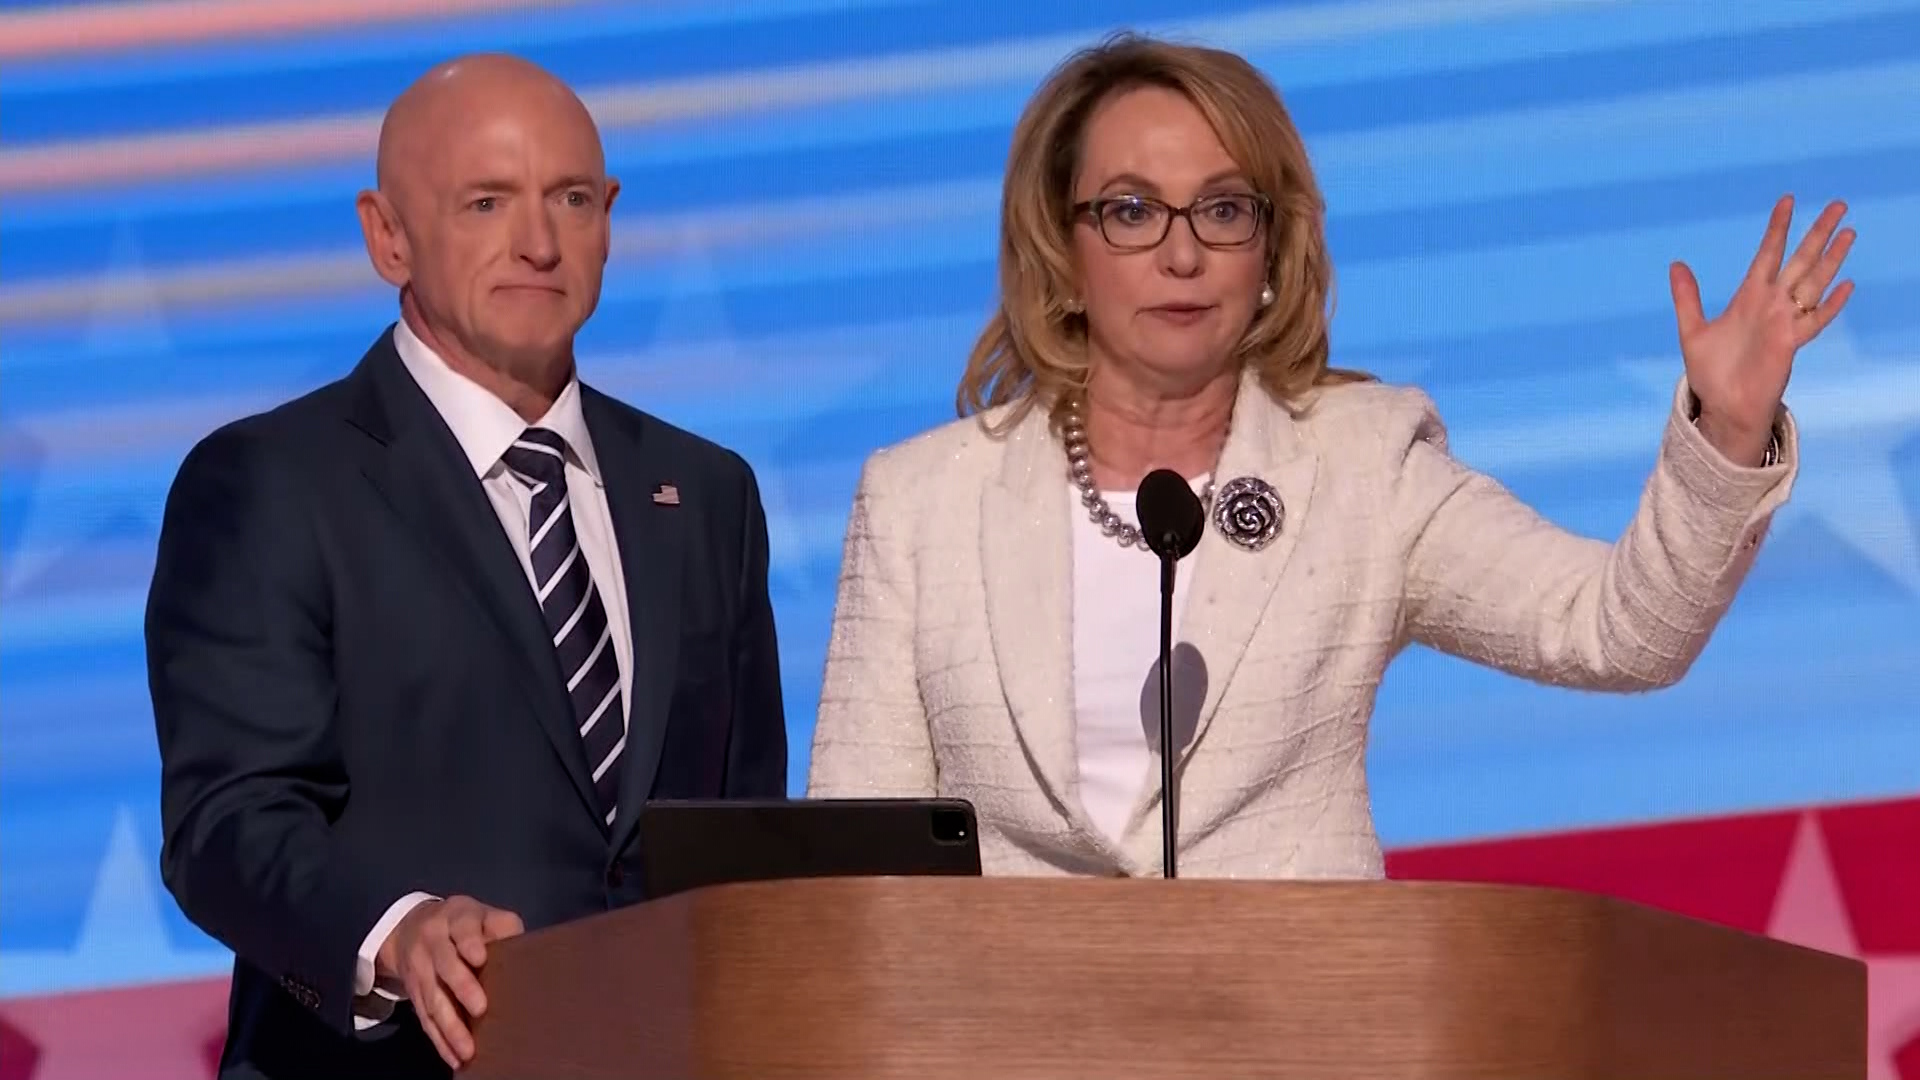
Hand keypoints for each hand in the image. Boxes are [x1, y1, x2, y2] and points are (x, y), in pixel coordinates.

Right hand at [375, 895, 524, 1069]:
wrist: (409, 928)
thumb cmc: (463, 925)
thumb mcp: (482, 915)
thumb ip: (503, 927)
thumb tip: (521, 951)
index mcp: (455, 918)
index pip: (462, 929)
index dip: (469, 943)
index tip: (480, 958)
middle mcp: (433, 943)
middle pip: (445, 965)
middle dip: (461, 986)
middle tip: (481, 1008)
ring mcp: (420, 970)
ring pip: (433, 999)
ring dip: (450, 1027)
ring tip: (468, 1049)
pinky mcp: (414, 995)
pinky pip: (425, 1020)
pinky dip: (440, 1041)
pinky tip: (455, 1058)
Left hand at [1668, 194, 1854, 465]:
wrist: (1723, 406)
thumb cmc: (1711, 371)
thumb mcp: (1692, 330)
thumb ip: (1687, 297)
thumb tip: (1676, 264)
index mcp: (1749, 297)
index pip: (1768, 253)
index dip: (1778, 228)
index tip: (1787, 200)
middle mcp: (1772, 304)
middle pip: (1800, 261)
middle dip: (1818, 233)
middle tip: (1839, 204)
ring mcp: (1784, 322)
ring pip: (1814, 283)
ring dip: (1831, 259)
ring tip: (1848, 232)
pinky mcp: (1790, 344)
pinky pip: (1815, 321)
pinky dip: (1830, 305)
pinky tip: (1846, 286)